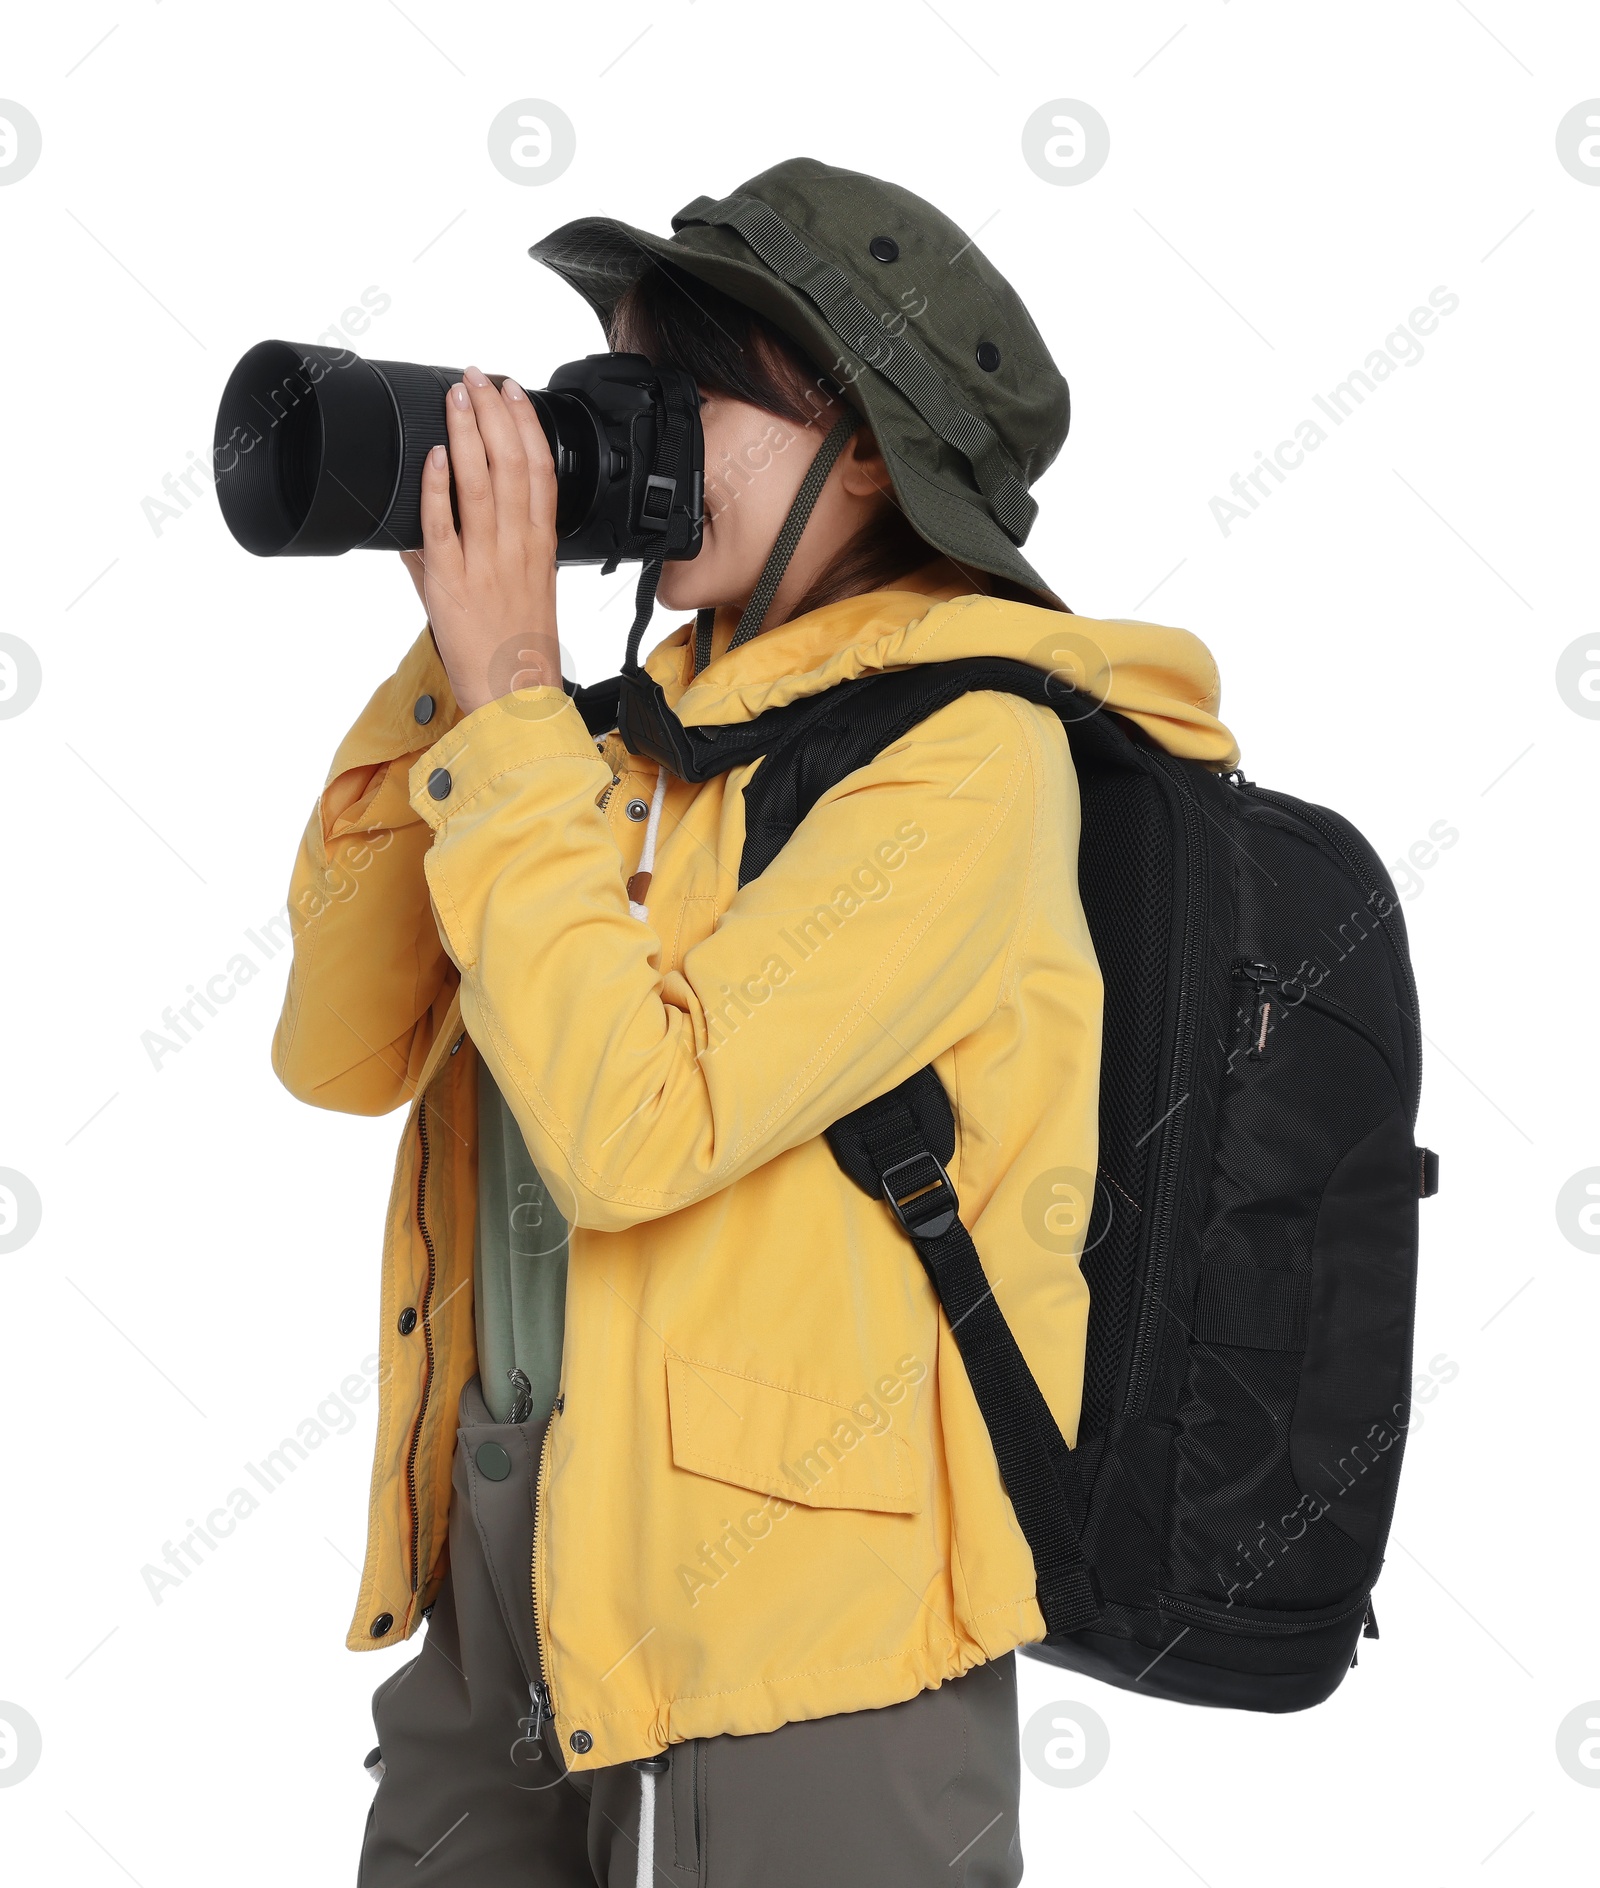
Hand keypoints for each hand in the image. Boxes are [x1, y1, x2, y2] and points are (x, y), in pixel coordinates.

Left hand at [414, 366, 559, 715]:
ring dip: (467, 433)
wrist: (514, 696)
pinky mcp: (451, 581)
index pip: (541, 469)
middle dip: (493, 412)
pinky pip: (442, 524)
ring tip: (455, 398)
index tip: (513, 392)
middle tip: (476, 378)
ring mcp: (485, 561)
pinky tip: (435, 457)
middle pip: (512, 463)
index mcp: (539, 544)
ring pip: (479, 482)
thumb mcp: (522, 586)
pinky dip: (437, 487)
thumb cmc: (517, 646)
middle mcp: (517, 546)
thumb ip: (487, 545)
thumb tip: (438, 512)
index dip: (528, 424)